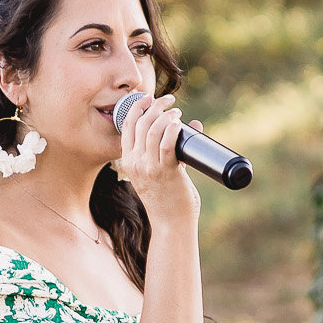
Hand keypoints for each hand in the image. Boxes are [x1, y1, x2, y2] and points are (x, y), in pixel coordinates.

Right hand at [117, 92, 198, 224]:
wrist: (171, 224)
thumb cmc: (168, 200)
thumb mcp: (159, 173)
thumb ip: (172, 149)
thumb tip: (194, 126)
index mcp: (129, 161)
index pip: (128, 125)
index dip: (138, 107)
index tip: (150, 98)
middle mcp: (135, 162)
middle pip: (141, 123)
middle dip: (156, 106)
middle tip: (170, 101)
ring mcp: (149, 167)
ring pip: (154, 130)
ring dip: (167, 116)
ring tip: (177, 113)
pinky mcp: (166, 171)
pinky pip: (167, 143)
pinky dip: (173, 129)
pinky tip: (179, 123)